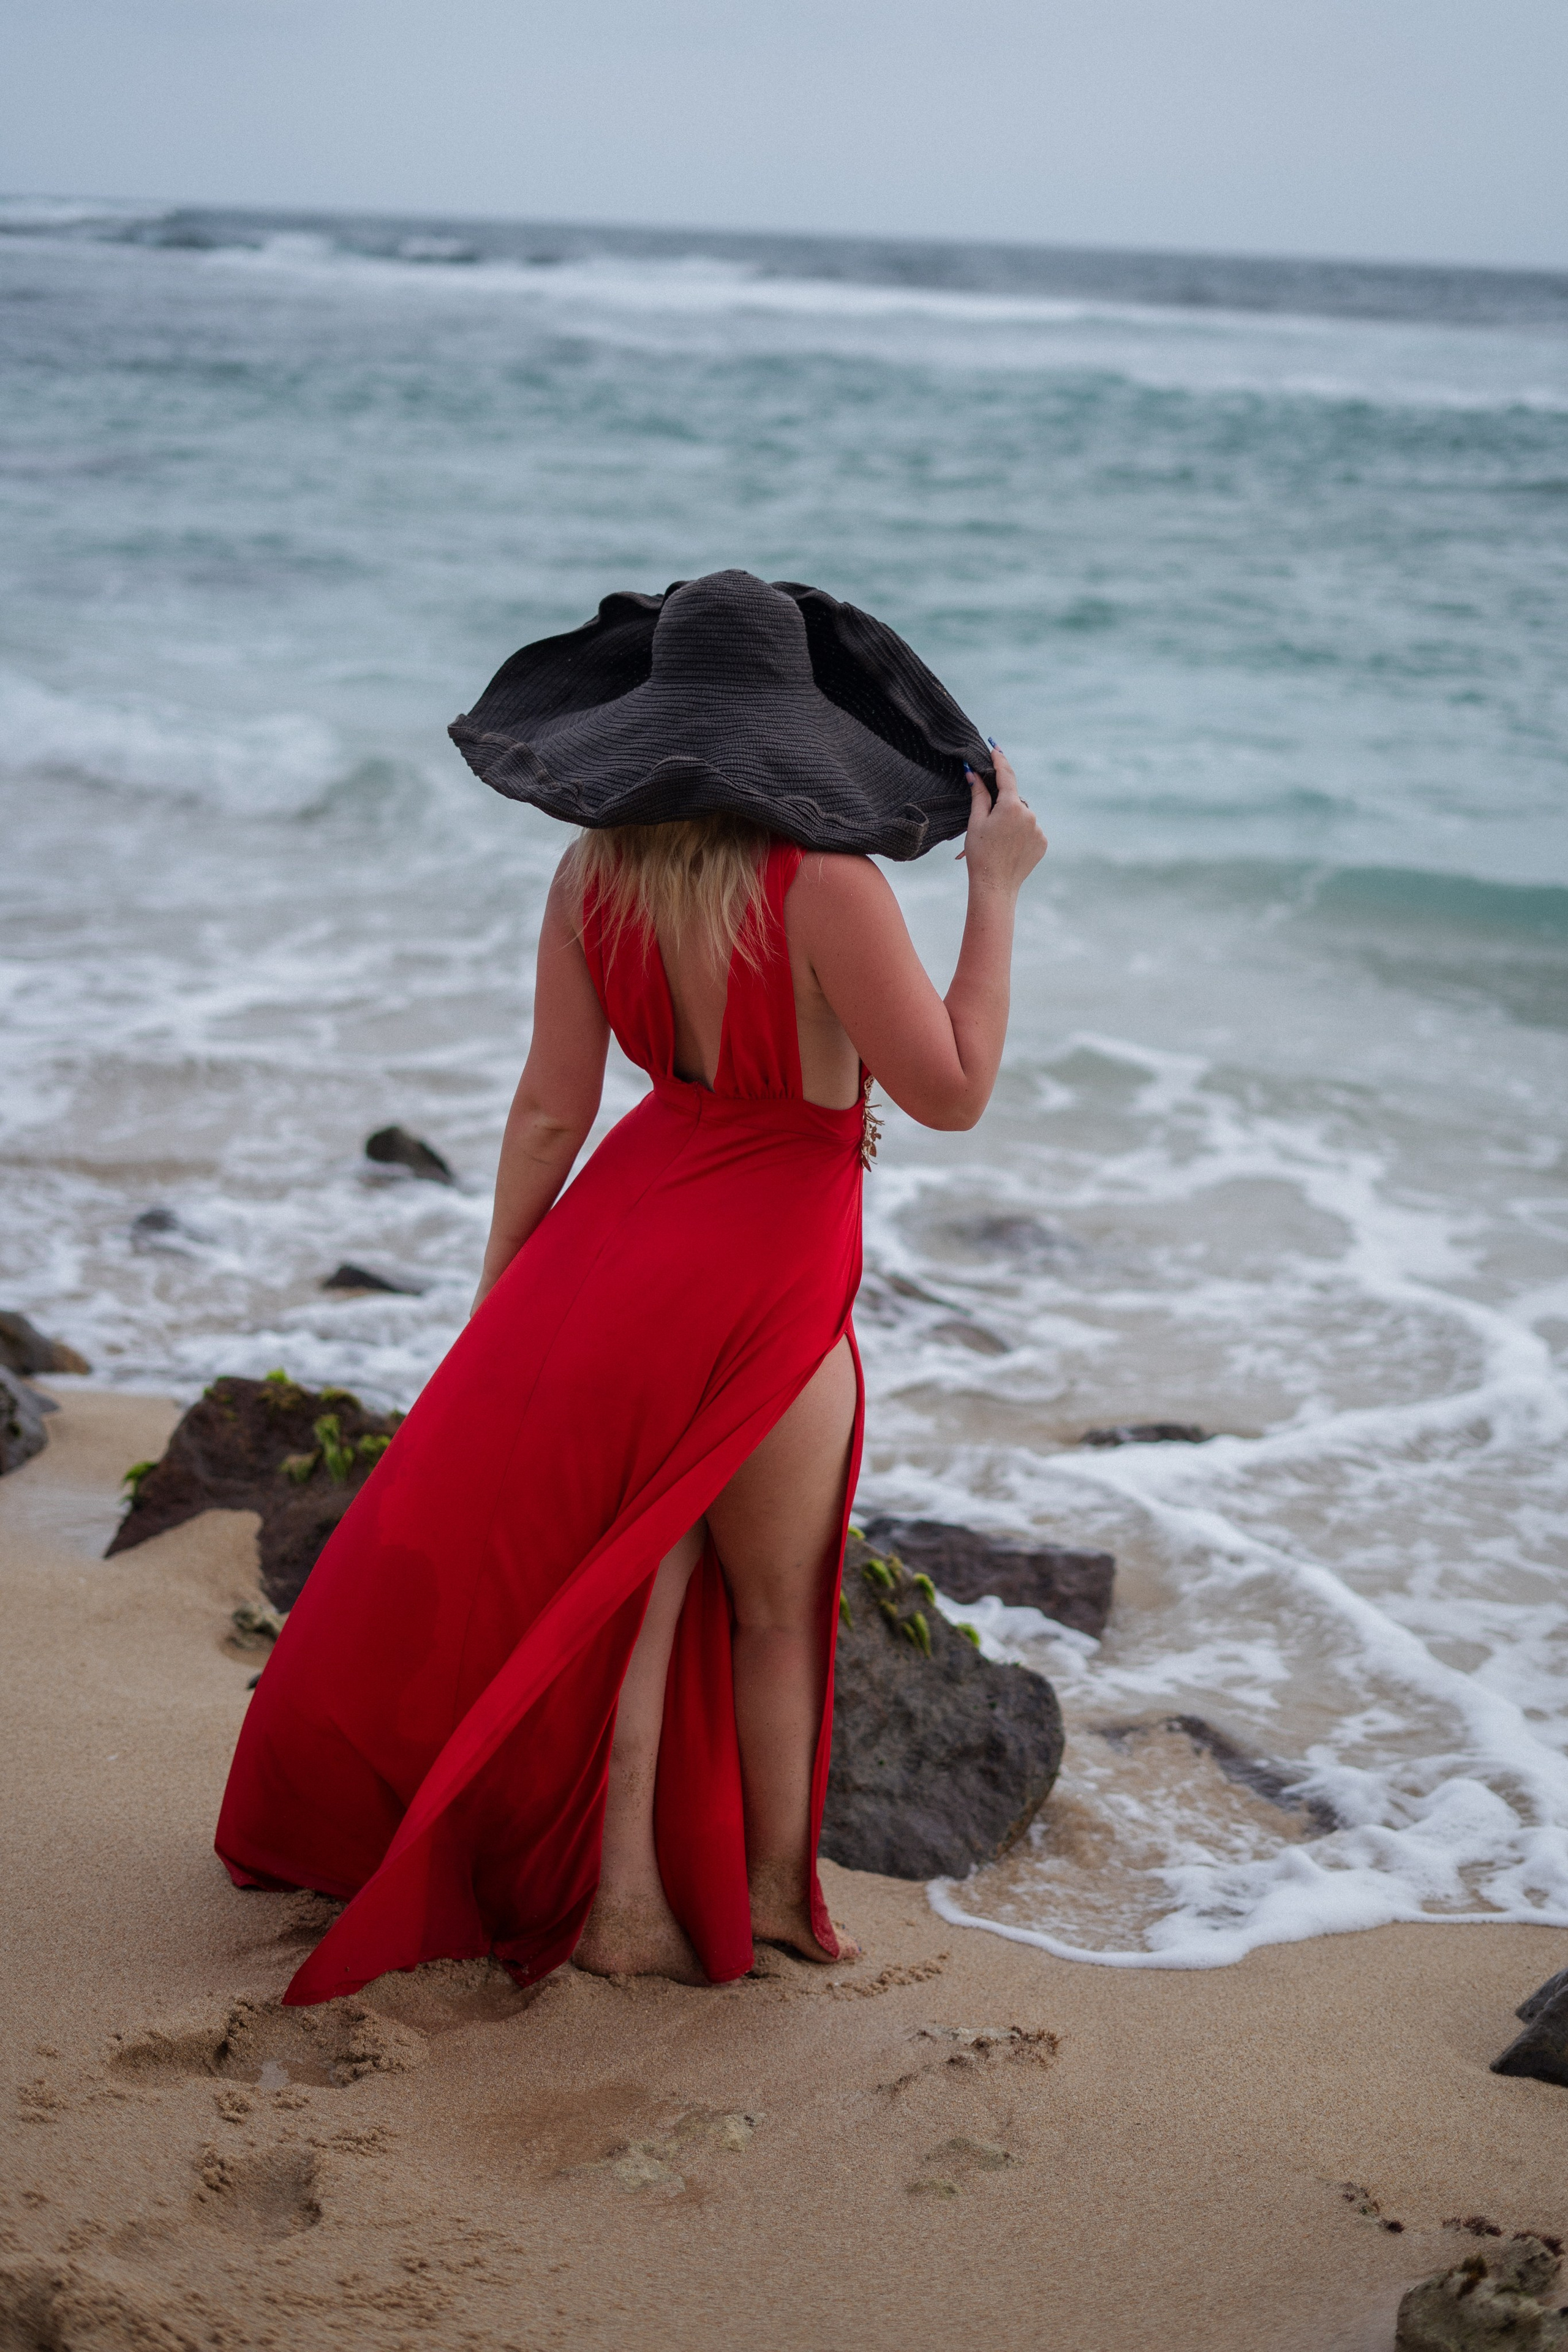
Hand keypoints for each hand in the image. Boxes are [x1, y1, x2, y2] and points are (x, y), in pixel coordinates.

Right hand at [958, 746, 1046, 891]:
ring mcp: (1038, 829)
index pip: (1006, 775)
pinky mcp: (1043, 842)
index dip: (1000, 760)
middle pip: (1014, 800)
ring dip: (1011, 821)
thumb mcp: (975, 822)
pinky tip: (1009, 847)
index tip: (995, 747)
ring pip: (1022, 815)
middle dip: (1002, 804)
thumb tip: (974, 773)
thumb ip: (979, 795)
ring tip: (997, 842)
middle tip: (987, 823)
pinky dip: (1020, 833)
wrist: (995, 886)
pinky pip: (1030, 830)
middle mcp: (1029, 814)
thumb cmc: (980, 854)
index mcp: (1011, 806)